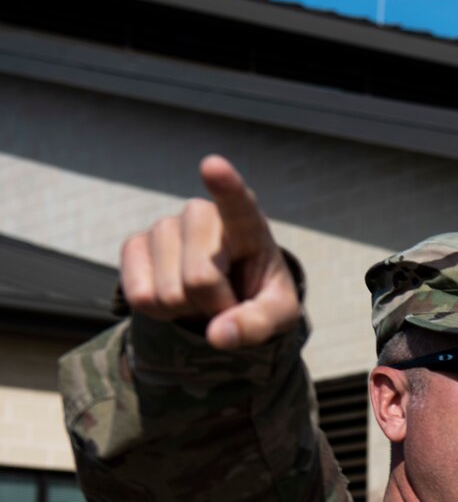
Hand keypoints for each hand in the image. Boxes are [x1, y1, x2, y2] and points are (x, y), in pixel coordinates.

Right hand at [119, 154, 298, 349]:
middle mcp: (202, 216)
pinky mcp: (134, 246)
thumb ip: (257, 325)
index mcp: (248, 226)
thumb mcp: (278, 315)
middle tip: (227, 300)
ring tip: (202, 296)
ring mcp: (165, 228)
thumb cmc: (259, 297)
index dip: (225, 186)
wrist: (226, 298)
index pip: (239, 205)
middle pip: (201, 277)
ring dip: (188, 310)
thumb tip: (218, 336)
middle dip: (215, 304)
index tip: (213, 165)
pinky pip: (140, 296)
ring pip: (169, 292)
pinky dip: (160, 312)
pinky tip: (176, 297)